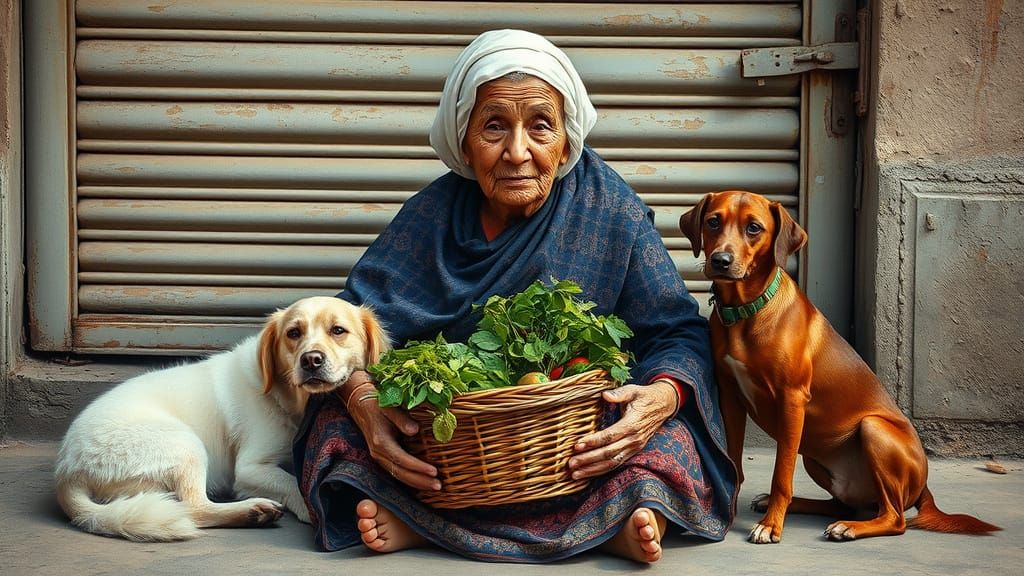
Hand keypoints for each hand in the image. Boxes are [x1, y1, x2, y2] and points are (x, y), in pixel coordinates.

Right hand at [341, 371, 440, 490]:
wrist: (361, 405)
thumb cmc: (378, 404)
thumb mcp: (389, 408)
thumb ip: (402, 419)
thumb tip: (415, 430)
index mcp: (381, 442)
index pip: (402, 460)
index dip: (418, 467)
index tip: (434, 471)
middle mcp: (378, 453)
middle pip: (401, 473)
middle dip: (420, 481)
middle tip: (439, 486)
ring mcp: (379, 457)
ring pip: (398, 475)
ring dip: (417, 483)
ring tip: (435, 487)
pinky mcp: (382, 457)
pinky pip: (397, 472)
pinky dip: (410, 479)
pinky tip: (423, 482)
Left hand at [567, 381, 676, 479]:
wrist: (663, 405)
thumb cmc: (644, 396)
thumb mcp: (633, 390)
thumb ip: (619, 393)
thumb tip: (605, 394)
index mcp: (632, 424)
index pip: (610, 436)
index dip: (593, 441)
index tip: (577, 445)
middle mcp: (634, 439)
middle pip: (608, 453)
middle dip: (588, 459)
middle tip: (571, 463)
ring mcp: (634, 447)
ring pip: (612, 462)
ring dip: (593, 469)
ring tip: (575, 474)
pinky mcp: (633, 451)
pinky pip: (616, 463)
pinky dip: (601, 470)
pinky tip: (587, 473)